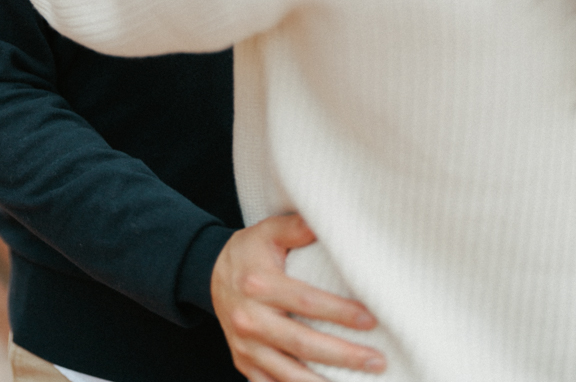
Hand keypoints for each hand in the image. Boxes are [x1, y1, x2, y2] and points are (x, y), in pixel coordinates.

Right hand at [211, 214, 385, 381]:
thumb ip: (297, 227)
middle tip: (377, 361)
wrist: (210, 274)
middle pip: (302, 344)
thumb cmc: (250, 252)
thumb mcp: (269, 231)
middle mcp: (249, 318)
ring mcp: (245, 345)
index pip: (305, 302)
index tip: (371, 320)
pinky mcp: (243, 362)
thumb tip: (331, 221)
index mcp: (258, 285)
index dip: (339, 313)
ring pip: (288, 374)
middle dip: (343, 355)